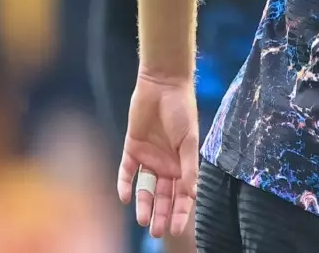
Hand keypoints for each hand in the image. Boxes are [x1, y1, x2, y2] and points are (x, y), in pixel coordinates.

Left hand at [117, 70, 198, 240]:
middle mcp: (166, 164)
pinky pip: (127, 171)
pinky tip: (125, 198)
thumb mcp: (189, 140)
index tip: (178, 229)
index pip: (182, 193)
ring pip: (145, 188)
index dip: (181, 211)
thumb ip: (189, 167)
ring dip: (144, 204)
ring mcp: (148, 157)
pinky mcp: (131, 148)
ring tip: (144, 222)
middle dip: (162, 214)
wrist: (163, 85)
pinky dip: (125, 184)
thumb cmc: (182, 110)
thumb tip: (193, 193)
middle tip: (158, 233)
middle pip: (163, 195)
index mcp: (183, 163)